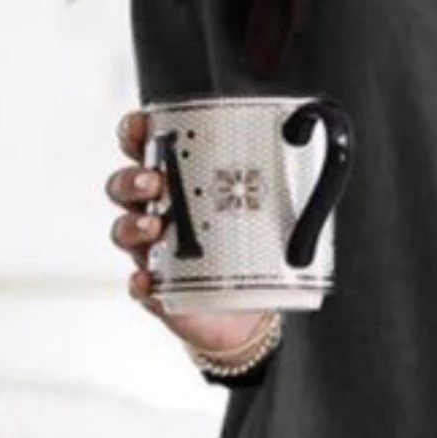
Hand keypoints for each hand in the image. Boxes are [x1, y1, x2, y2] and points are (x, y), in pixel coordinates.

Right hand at [107, 108, 274, 361]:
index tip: (140, 126)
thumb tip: (313, 132)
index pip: (146, 150)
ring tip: (153, 226)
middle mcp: (160, 214)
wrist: (251, 311)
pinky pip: (139, 287)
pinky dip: (140, 284)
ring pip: (123, 231)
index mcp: (182, 185)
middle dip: (132, 178)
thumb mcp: (274, 211)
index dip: (135, 134)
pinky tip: (149, 282)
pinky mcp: (159, 292)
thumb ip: (289, 175)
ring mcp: (154, 253)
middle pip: (124, 186)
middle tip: (155, 181)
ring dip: (131, 224)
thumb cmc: (255, 252)